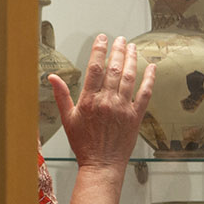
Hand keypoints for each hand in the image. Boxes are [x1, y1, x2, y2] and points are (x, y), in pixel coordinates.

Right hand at [52, 33, 153, 171]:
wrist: (101, 164)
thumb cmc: (84, 144)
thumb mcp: (67, 119)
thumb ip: (62, 95)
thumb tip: (52, 77)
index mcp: (89, 101)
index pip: (95, 68)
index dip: (99, 50)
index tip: (102, 38)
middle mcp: (107, 101)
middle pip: (114, 69)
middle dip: (117, 50)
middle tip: (120, 39)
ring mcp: (123, 108)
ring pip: (129, 77)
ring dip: (131, 59)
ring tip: (132, 47)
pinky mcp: (136, 116)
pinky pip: (145, 93)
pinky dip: (149, 79)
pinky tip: (151, 68)